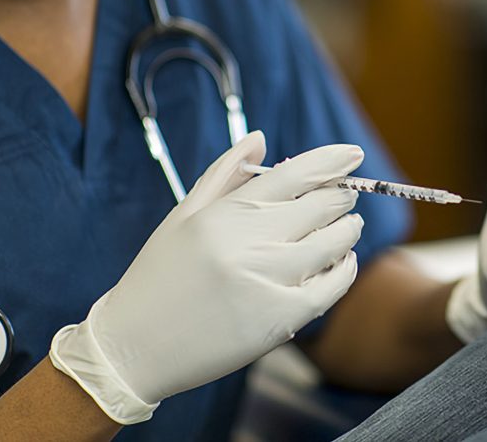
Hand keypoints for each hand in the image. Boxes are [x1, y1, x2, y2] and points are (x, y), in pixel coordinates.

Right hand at [50, 134, 363, 423]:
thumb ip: (225, 174)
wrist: (134, 348)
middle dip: (342, 196)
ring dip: (348, 229)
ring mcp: (267, 282)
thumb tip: (261, 138)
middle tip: (346, 195)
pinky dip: (346, 269)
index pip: (295, 173)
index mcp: (225, 214)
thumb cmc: (160, 276)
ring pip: (335, 242)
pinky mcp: (280, 319)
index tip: (352, 154)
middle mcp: (249, 244)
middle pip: (322, 205)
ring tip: (346, 226)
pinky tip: (342, 261)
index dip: (331, 160)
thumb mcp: (184, 216)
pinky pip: (333, 286)